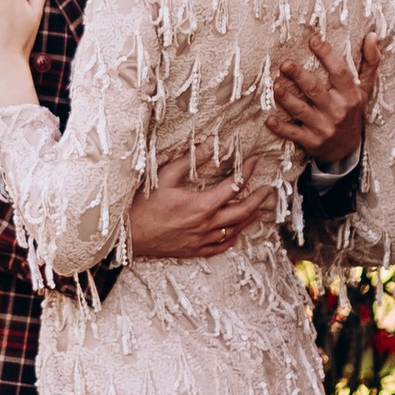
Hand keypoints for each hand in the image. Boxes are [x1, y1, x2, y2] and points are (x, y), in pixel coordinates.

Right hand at [127, 157, 275, 261]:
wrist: (126, 235)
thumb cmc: (142, 204)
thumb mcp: (165, 175)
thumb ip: (191, 160)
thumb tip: (210, 143)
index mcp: (201, 205)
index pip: (234, 186)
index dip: (247, 171)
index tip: (254, 161)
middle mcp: (206, 225)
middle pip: (242, 211)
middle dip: (259, 198)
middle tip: (268, 188)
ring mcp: (201, 240)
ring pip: (235, 230)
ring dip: (250, 218)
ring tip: (260, 208)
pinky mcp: (194, 251)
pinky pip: (221, 247)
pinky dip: (233, 238)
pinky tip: (237, 232)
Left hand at [270, 28, 377, 172]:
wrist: (348, 149)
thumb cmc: (353, 111)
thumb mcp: (365, 89)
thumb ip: (370, 63)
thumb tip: (372, 36)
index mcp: (350, 95)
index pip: (340, 72)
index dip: (327, 55)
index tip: (314, 40)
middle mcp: (337, 110)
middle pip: (316, 90)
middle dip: (300, 76)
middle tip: (286, 64)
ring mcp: (323, 127)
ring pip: (302, 110)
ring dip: (287, 98)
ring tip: (276, 85)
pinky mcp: (311, 141)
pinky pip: (293, 134)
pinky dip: (281, 128)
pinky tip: (270, 120)